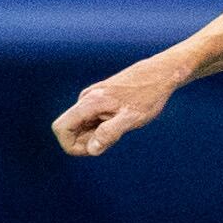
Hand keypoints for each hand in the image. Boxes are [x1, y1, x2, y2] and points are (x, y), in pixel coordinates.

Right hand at [53, 52, 191, 155]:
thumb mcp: (132, 118)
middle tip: (115, 136)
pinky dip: (102, 125)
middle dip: (87, 140)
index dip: (72, 145)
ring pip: (82, 124)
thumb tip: (91, 150)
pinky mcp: (100, 97)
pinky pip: (91, 118)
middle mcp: (86, 98)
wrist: (161, 73)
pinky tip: (122, 119)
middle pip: (70, 128)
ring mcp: (92, 97)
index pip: (60, 128)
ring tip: (122, 124)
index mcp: (89, 102)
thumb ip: (110, 133)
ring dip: (96, 133)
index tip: (96, 147)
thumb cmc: (148, 95)